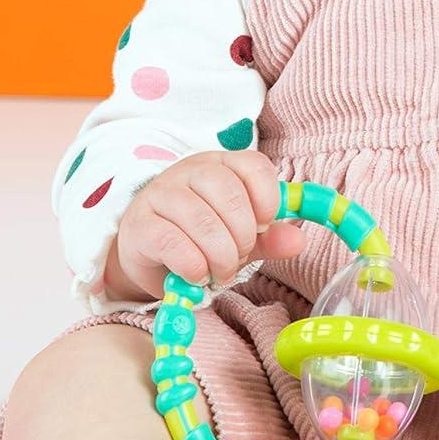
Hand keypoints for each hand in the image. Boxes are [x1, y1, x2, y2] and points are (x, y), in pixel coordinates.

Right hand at [103, 149, 307, 301]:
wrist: (148, 255)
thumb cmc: (200, 238)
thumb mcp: (241, 235)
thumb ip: (270, 236)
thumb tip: (298, 240)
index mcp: (221, 164)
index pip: (254, 165)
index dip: (268, 199)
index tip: (263, 226)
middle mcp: (190, 171)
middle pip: (229, 194)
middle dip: (243, 237)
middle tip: (239, 258)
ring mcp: (161, 194)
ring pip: (203, 221)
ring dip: (220, 257)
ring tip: (220, 272)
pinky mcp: (140, 224)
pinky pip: (174, 244)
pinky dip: (194, 267)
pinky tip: (196, 275)